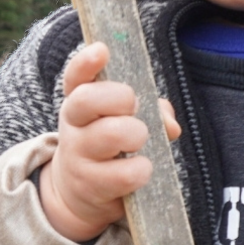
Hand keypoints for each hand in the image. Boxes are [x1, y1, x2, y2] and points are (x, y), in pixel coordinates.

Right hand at [40, 42, 180, 242]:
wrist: (79, 193)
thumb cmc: (109, 148)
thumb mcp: (123, 122)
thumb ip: (151, 112)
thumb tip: (170, 124)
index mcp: (79, 102)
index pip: (75, 77)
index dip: (86, 62)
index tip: (102, 50)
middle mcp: (73, 125)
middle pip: (88, 100)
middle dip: (121, 98)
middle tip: (133, 108)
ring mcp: (78, 155)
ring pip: (109, 134)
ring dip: (136, 134)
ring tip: (139, 142)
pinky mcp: (91, 185)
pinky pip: (125, 173)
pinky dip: (141, 169)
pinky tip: (141, 169)